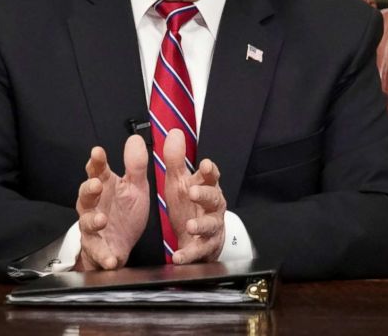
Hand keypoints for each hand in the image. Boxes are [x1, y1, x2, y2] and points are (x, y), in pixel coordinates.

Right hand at [75, 135, 149, 270]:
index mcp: (105, 187)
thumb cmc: (125, 211)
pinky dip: (104, 256)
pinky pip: (98, 253)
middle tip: (96, 184)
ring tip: (101, 220)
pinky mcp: (98, 250)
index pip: (97, 170)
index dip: (96, 161)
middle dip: (89, 189)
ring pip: (86, 223)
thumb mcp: (136, 187)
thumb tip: (135, 139)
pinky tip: (111, 258)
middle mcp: (94, 206)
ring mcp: (93, 229)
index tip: (97, 152)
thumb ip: (136, 166)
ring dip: (92, 221)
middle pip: (85, 195)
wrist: (123, 243)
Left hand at [162, 129, 225, 263]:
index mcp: (207, 188)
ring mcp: (211, 228)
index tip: (205, 165)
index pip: (211, 176)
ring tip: (190, 224)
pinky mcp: (205, 248)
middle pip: (213, 198)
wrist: (198, 237)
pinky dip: (189, 254)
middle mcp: (212, 207)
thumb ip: (176, 160)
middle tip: (193, 192)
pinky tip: (179, 255)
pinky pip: (198, 251)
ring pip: (210, 225)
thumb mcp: (180, 183)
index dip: (210, 171)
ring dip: (200, 224)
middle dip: (204, 194)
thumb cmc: (191, 206)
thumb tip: (174, 133)